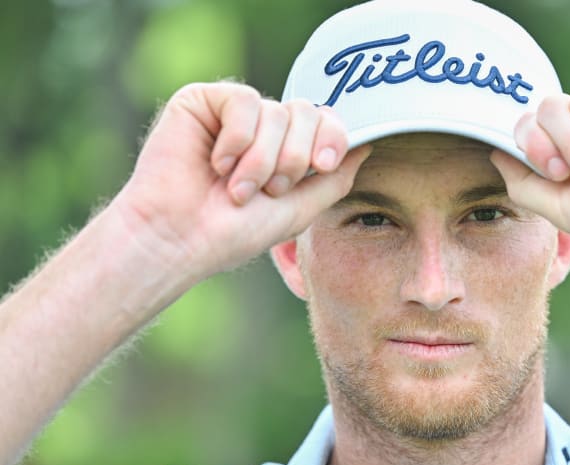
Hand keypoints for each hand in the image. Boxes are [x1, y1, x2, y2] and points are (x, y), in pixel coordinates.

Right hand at [111, 82, 370, 280]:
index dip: (332, 139)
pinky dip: (237, 140)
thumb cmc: (235, 232)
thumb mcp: (301, 209)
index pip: (327, 121)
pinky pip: (244, 101)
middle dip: (294, 158)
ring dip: (262, 160)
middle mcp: (263, 126)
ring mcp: (233, 113)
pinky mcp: (203, 101)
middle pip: (307, 112)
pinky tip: (216, 164)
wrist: (182, 238)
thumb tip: (367, 145)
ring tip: (237, 189)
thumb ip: (336, 178)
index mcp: (287, 148)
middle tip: (268, 191)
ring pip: (277, 111)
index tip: (322, 167)